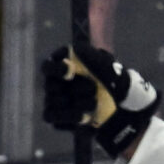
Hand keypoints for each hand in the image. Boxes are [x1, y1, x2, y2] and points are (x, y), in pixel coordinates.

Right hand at [40, 39, 159, 154]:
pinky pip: (53, 117)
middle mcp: (53, 83)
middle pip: (50, 86)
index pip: (47, 67)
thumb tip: (77, 46)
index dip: (56, 68)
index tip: (70, 70)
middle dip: (74, 87)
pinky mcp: (56, 117)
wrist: (116, 100)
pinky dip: (69, 116)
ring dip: (75, 102)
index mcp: (60, 65)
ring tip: (94, 101)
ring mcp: (52, 100)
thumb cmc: (106, 76)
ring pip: (53, 102)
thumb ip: (90, 53)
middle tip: (93, 87)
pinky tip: (85, 116)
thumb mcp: (103, 61)